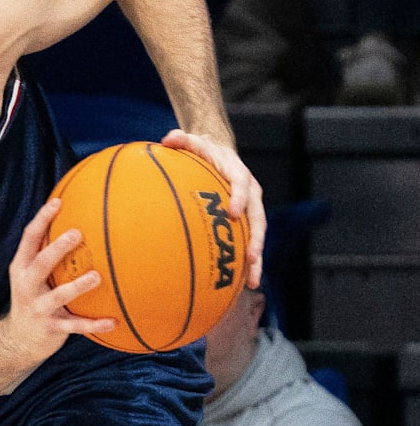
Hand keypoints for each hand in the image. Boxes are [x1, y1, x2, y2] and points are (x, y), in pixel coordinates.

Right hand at [0, 197, 114, 365]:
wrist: (18, 340)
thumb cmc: (33, 297)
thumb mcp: (32, 275)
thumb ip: (46, 252)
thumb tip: (77, 220)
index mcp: (21, 268)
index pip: (29, 239)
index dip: (42, 219)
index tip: (58, 202)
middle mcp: (26, 286)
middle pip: (41, 264)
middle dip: (57, 248)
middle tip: (77, 233)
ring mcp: (38, 308)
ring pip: (59, 295)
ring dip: (78, 286)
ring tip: (97, 276)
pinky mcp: (51, 328)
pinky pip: (75, 326)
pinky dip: (94, 323)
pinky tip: (113, 320)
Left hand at [162, 129, 264, 287]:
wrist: (220, 154)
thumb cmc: (203, 151)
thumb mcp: (193, 142)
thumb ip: (181, 140)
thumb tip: (168, 138)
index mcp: (238, 174)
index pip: (241, 184)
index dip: (239, 197)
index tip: (234, 212)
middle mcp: (249, 194)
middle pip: (257, 218)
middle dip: (257, 239)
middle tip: (252, 258)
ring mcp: (249, 211)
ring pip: (256, 237)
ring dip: (256, 260)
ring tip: (252, 283)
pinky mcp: (244, 224)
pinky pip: (246, 245)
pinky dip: (244, 265)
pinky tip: (238, 287)